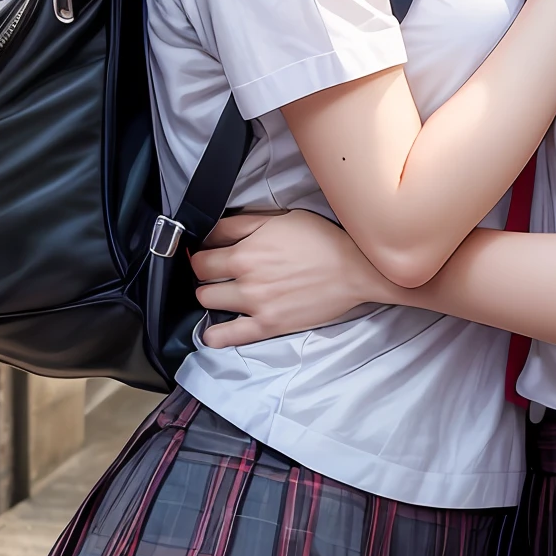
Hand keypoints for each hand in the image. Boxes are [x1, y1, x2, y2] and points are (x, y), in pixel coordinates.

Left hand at [190, 210, 391, 346]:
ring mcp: (256, 306)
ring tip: (223, 295)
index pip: (200, 259)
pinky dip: (215, 336)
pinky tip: (215, 331)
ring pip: (209, 305)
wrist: (355, 269)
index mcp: (245, 252)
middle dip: (205, 278)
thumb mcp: (279, 219)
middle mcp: (246, 280)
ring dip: (211, 299)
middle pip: (201, 284)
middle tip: (217, 275)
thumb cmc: (321, 240)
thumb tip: (211, 231)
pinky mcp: (269, 325)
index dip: (200, 256)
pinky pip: (228, 337)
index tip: (207, 257)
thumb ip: (241, 224)